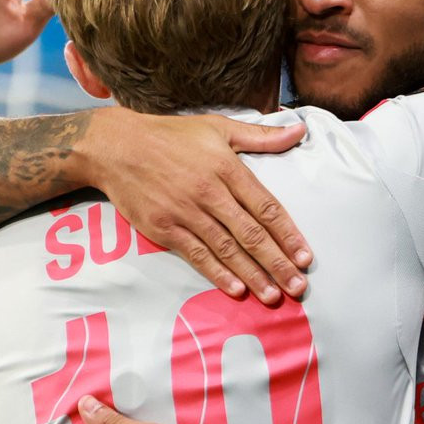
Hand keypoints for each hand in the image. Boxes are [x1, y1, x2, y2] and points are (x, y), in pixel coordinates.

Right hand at [90, 109, 312, 302]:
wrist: (117, 146)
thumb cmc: (171, 135)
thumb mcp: (218, 127)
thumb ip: (262, 136)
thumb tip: (300, 131)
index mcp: (227, 168)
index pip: (266, 207)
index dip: (288, 235)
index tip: (306, 258)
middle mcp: (210, 193)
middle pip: (251, 234)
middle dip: (278, 263)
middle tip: (298, 287)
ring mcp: (186, 213)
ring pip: (227, 249)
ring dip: (253, 275)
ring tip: (273, 296)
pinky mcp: (164, 229)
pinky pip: (197, 255)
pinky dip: (217, 273)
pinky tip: (236, 289)